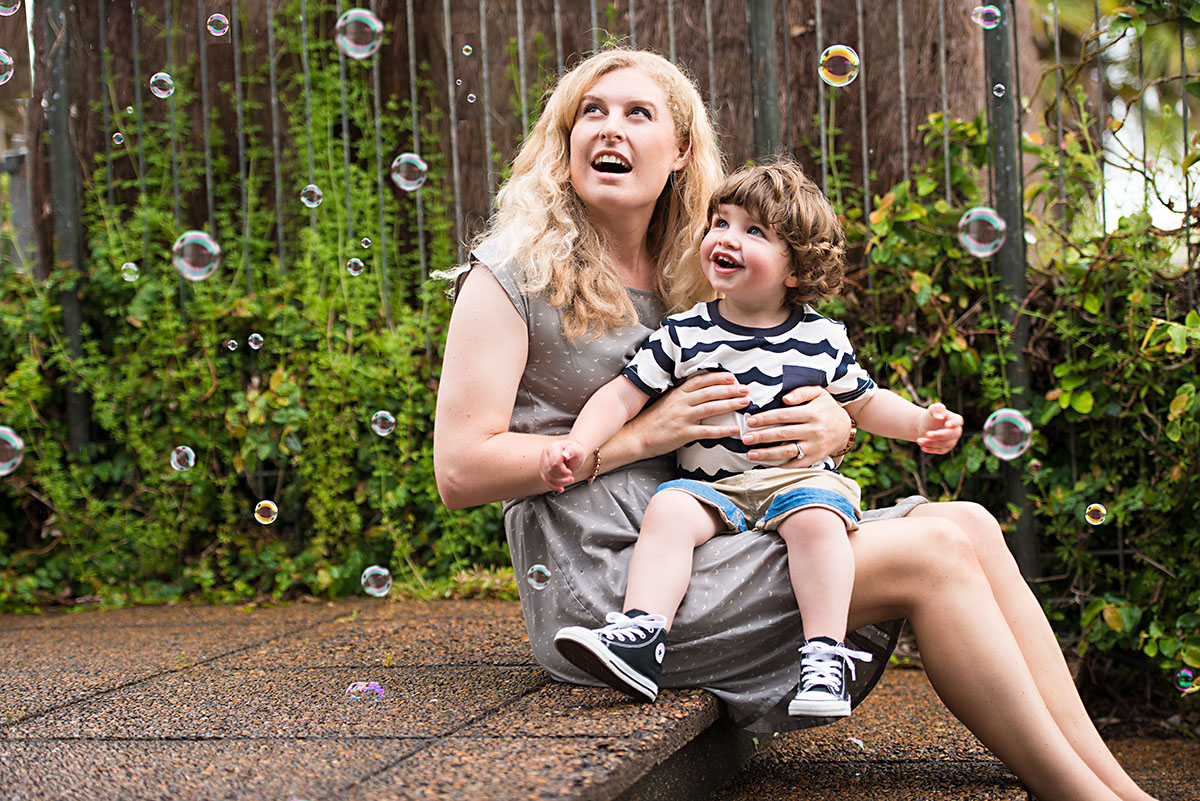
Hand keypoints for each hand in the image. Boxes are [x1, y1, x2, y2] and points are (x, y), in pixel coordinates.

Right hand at [539, 440, 586, 492]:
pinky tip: (560, 488)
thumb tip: (565, 455)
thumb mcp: (578, 450)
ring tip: (569, 480)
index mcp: (553, 447)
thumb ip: (572, 451)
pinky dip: (553, 486)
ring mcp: (543, 461)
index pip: (554, 463)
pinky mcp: (543, 469)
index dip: (562, 470)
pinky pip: (545, 480)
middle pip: (550, 470)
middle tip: (571, 477)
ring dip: (559, 482)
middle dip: (561, 477)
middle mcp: (545, 453)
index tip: (570, 472)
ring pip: (547, 476)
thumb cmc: (576, 451)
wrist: (574, 453)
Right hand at [628, 371, 748, 457]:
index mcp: (677, 393)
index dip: (717, 378)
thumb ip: (682, 396)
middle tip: (745, 389)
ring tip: (744, 403)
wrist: (635, 437)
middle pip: (709, 392)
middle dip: (729, 389)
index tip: (731, 377)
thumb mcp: (666, 402)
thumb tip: (701, 392)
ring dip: (729, 404)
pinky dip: (722, 430)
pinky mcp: (683, 434)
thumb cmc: (652, 420)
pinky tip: (734, 429)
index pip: (700, 381)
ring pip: (710, 408)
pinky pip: (707, 431)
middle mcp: (681, 403)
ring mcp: (682, 418)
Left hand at [741, 385, 850, 466]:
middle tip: (745, 438)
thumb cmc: (826, 408)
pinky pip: (796, 465)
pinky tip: (765, 467)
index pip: (784, 416)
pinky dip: (780, 467)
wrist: (845, 428)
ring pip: (788, 451)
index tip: (749, 421)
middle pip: (783, 434)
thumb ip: (802, 392)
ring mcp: (814, 446)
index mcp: (812, 413)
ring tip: (750, 454)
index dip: (765, 419)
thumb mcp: (818, 393)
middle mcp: (814, 430)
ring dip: (768, 454)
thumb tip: (785, 398)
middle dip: (762, 437)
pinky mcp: (815, 458)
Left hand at [916, 402, 962, 453]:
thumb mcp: (932, 410)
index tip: (947, 425)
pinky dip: (931, 449)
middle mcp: (956, 431)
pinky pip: (940, 450)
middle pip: (950, 434)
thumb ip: (936, 409)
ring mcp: (952, 440)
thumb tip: (939, 417)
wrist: (925, 427)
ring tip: (919, 440)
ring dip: (931, 443)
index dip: (954, 423)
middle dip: (939, 435)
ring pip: (944, 444)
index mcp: (955, 419)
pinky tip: (923, 447)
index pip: (958, 421)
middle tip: (927, 434)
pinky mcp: (946, 448)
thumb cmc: (931, 417)